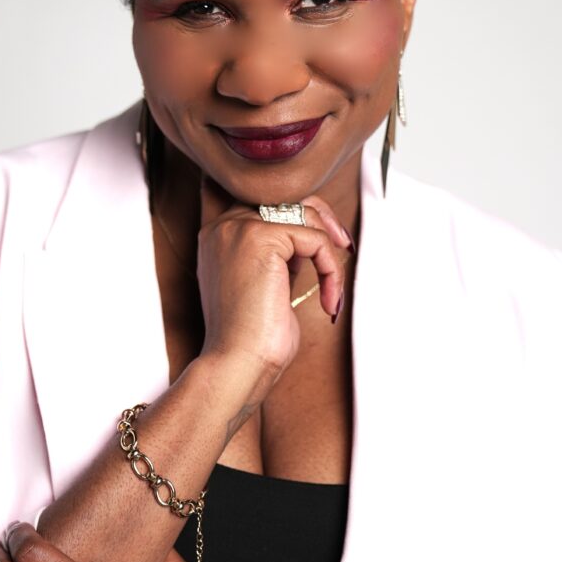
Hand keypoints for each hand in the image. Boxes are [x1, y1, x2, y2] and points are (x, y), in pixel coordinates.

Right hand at [197, 176, 352, 378]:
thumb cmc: (252, 338)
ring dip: (329, 253)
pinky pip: (314, 238)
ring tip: (330, 288)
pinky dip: (330, 270)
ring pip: (305, 214)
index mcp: (219, 236)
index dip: (306, 218)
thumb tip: (311, 237)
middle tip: (343, 247)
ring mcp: (238, 228)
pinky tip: (327, 300)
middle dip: (323, 220)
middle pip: (287, 196)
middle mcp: (223, 226)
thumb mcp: (263, 284)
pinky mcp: (259, 238)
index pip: (269, 203)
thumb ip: (276, 256)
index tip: (330, 244)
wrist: (237, 364)